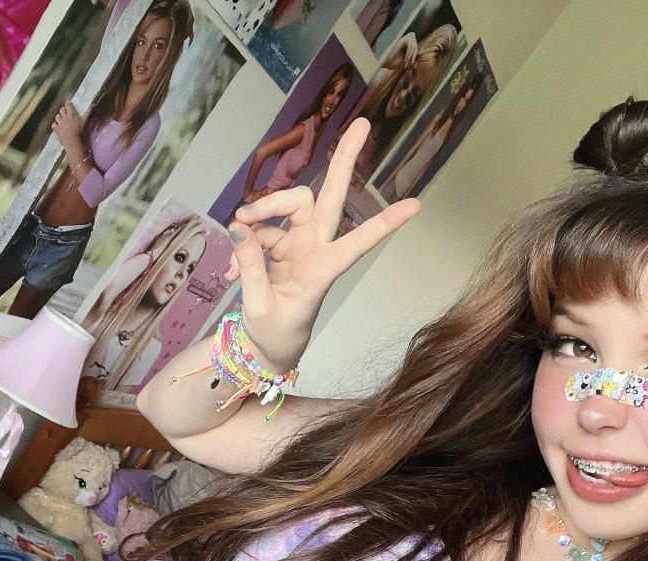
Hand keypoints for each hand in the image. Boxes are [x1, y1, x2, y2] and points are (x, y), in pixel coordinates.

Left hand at [53, 103, 84, 149]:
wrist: (73, 142)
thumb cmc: (81, 132)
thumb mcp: (85, 122)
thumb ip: (88, 113)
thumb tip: (93, 105)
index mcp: (71, 114)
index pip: (68, 104)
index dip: (68, 104)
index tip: (69, 104)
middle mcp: (64, 117)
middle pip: (61, 109)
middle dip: (63, 110)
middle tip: (66, 113)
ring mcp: (59, 123)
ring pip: (57, 116)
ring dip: (59, 117)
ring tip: (62, 120)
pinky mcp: (56, 129)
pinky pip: (54, 125)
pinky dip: (56, 125)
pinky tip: (58, 127)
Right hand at [223, 118, 420, 366]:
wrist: (266, 348)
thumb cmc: (276, 333)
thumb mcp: (260, 306)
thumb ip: (251, 266)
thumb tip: (240, 229)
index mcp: (323, 270)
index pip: (358, 242)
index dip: (384, 224)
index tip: (416, 206)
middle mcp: (315, 249)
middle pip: (330, 197)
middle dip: (344, 160)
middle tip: (361, 124)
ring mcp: (298, 244)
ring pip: (287, 206)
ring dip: (260, 213)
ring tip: (236, 238)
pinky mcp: (279, 246)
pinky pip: (259, 231)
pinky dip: (243, 245)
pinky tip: (231, 271)